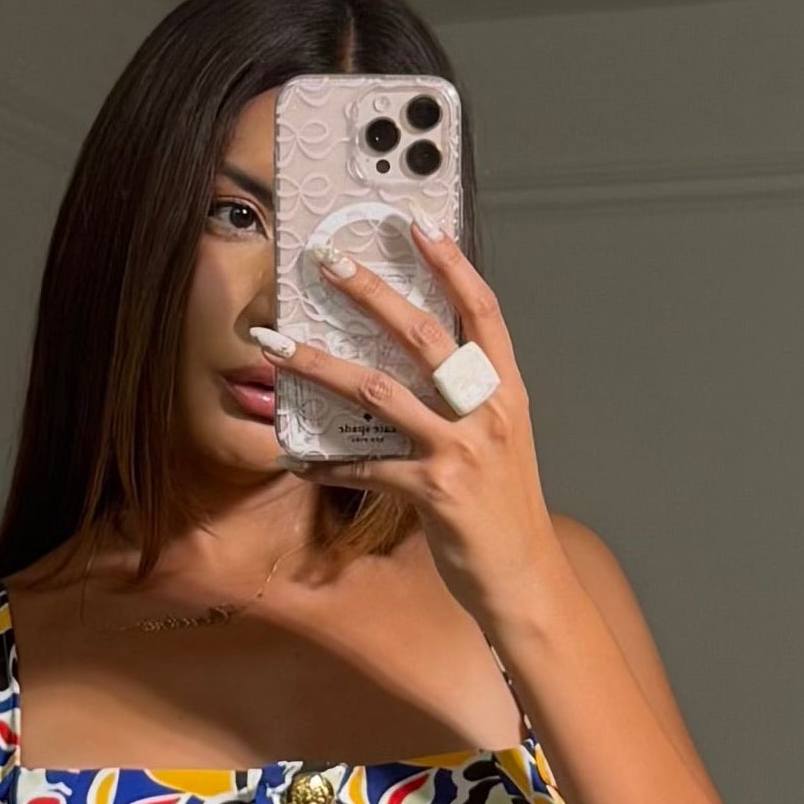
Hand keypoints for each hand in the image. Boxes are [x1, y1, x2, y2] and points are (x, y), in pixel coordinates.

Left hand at [250, 223, 564, 634]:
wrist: (524, 578)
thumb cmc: (506, 510)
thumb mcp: (501, 441)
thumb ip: (469, 402)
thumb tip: (423, 368)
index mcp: (506, 391)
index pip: (481, 311)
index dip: (450, 264)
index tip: (416, 226)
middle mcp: (486, 411)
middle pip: (423, 335)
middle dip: (371, 292)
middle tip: (329, 262)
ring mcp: (461, 450)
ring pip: (380, 392)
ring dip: (322, 366)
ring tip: (279, 349)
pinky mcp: (434, 492)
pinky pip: (369, 468)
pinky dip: (330, 464)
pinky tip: (299, 461)